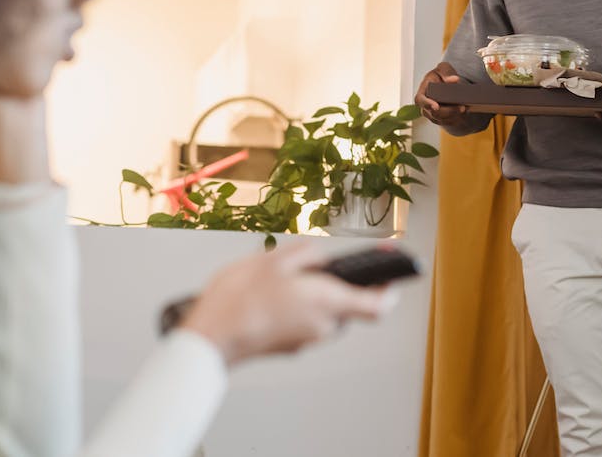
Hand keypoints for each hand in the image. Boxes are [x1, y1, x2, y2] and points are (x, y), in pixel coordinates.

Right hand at [180, 244, 394, 366]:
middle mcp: (322, 326)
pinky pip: (300, 322)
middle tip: (307, 265)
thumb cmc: (241, 301)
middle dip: (331, 283)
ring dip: (307, 295)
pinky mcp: (288, 346)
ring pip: (320, 312)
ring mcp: (305, 340)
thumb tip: (319, 257)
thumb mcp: (274, 259)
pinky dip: (292, 307)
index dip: (388, 288)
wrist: (212, 338)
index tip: (389, 274)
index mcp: (328, 302)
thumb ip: (306, 253)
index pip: (378, 304)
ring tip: (276, 279)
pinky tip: (265, 296)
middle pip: (344, 304)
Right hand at [414, 62, 469, 126]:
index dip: (427, 104)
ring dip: (454, 116)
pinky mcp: (439, 118)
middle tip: (462, 107)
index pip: (419, 100)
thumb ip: (447, 73)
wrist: (446, 83)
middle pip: (433, 113)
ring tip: (465, 108)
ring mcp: (430, 113)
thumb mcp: (443, 68)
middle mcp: (424, 104)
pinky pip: (446, 122)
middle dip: (448, 111)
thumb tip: (454, 80)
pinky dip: (456, 119)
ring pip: (441, 119)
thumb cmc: (442, 75)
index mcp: (423, 91)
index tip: (436, 106)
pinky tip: (464, 113)